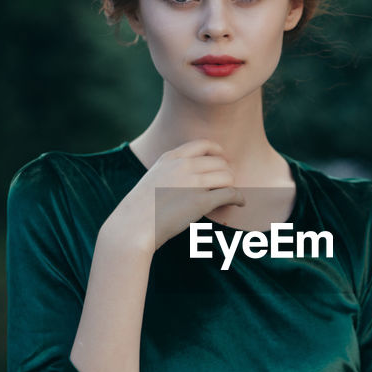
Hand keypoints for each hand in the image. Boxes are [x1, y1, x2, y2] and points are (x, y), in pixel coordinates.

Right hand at [102, 140, 245, 251]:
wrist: (131, 226)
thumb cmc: (140, 209)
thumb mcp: (152, 178)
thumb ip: (170, 172)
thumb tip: (191, 178)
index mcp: (171, 158)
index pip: (204, 145)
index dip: (218, 152)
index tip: (223, 161)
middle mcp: (183, 166)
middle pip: (220, 162)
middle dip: (227, 173)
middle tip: (227, 184)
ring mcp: (193, 183)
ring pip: (227, 177)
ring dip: (232, 186)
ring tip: (231, 196)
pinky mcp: (201, 202)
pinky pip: (230, 194)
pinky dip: (239, 198)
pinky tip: (240, 203)